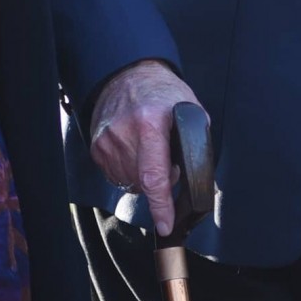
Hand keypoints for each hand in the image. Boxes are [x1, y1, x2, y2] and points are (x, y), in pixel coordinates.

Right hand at [88, 60, 204, 235]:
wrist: (128, 75)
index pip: (154, 176)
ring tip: (151, 150)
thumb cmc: (162, 92)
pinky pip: (117, 176)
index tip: (166, 225)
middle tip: (169, 158)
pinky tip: (136, 150)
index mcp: (150, 123)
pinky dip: (131, 170)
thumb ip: (196, 143)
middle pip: (144, 183)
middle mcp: (124, 134)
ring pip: (131, 182)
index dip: (161, 206)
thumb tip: (204, 180)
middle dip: (162, 180)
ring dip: (144, 176)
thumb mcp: (189, 108)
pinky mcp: (96, 148)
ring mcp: (107, 142)